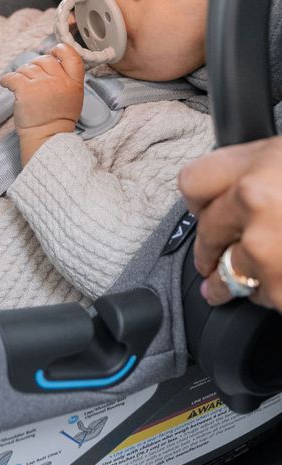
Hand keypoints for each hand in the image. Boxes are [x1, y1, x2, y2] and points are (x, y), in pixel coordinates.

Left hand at [0, 43, 83, 162]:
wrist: (46, 138)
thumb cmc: (57, 119)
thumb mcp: (73, 97)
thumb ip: (66, 78)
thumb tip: (52, 60)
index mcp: (74, 83)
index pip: (71, 55)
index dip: (60, 49)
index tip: (53, 51)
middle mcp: (59, 81)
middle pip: (45, 60)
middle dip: (36, 66)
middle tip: (32, 79)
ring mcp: (42, 85)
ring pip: (27, 68)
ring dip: (22, 75)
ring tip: (23, 88)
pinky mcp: (24, 90)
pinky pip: (12, 76)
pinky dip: (6, 80)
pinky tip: (6, 85)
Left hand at [178, 136, 281, 311]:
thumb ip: (257, 170)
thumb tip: (231, 188)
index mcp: (257, 166)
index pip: (192, 182)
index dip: (200, 198)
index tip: (202, 209)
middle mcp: (254, 204)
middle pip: (205, 231)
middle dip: (208, 247)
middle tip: (207, 259)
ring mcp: (266, 251)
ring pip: (227, 272)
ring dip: (233, 280)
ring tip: (232, 286)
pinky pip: (262, 298)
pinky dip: (272, 294)